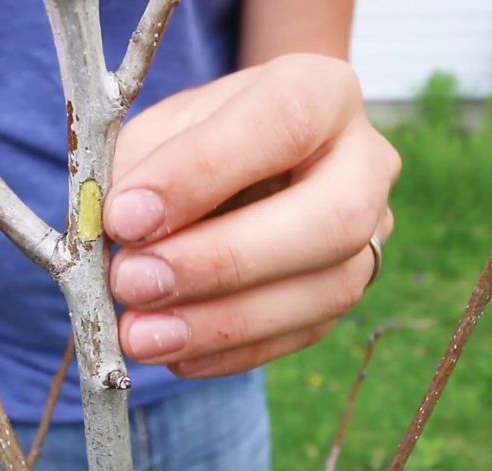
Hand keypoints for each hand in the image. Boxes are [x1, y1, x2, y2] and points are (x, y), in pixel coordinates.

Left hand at [105, 54, 399, 377]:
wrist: (248, 160)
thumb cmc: (199, 139)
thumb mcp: (163, 129)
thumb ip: (141, 169)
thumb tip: (122, 236)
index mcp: (321, 93)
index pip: (281, 123)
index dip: (201, 173)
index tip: (125, 218)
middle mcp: (364, 163)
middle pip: (330, 220)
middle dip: (221, 261)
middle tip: (131, 283)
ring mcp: (369, 234)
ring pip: (326, 290)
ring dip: (222, 323)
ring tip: (140, 335)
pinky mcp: (347, 289)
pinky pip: (303, 333)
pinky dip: (232, 351)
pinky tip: (175, 355)